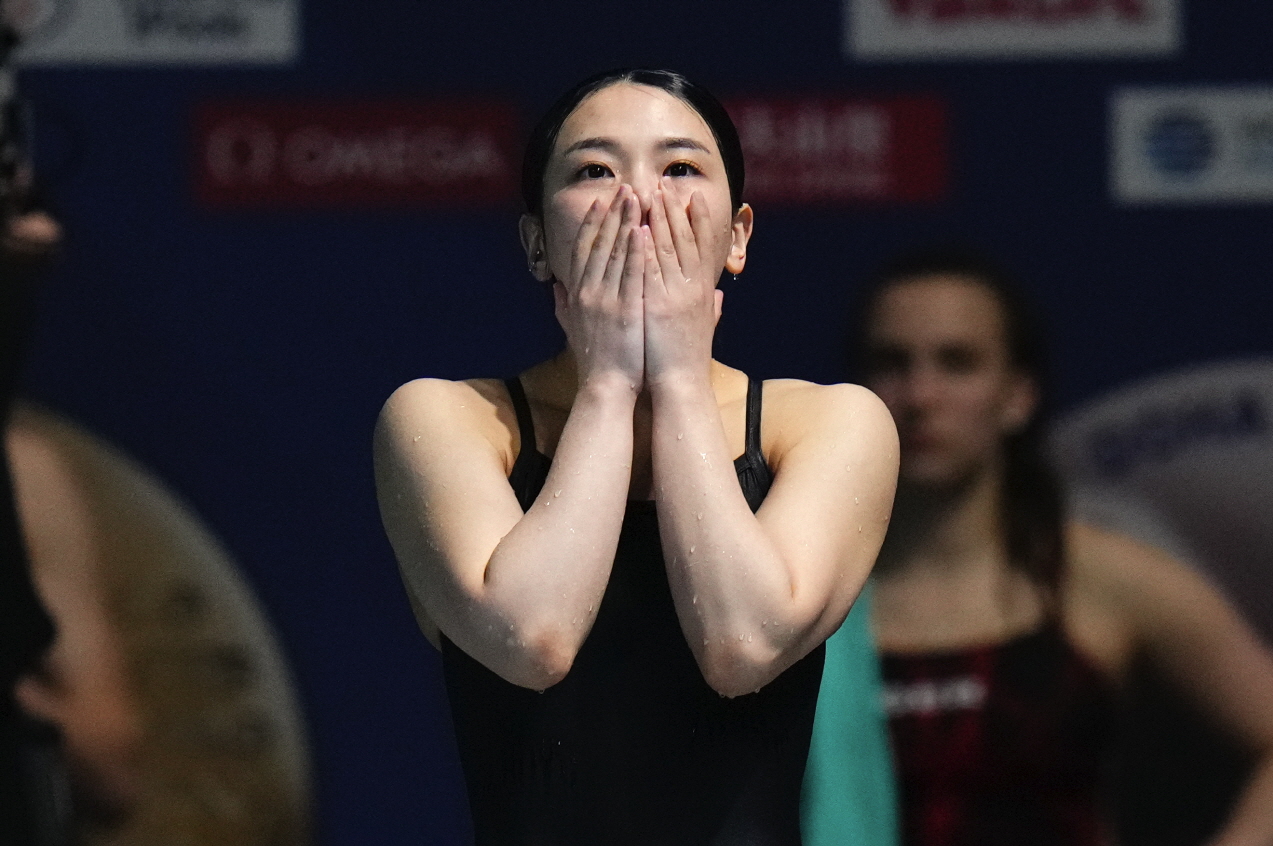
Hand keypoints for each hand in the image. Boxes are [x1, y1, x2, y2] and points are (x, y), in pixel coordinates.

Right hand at [554, 184, 644, 390]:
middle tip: (624, 187)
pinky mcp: (624, 311)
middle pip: (599, 243)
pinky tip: (642, 231)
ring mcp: (605, 301)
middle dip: (612, 212)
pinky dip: (634, 252)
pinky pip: (630, 276)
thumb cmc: (594, 362)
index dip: (591, 223)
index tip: (600, 201)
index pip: (583, 250)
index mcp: (578, 295)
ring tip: (636, 197)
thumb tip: (557, 290)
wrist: (605, 389)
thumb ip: (564, 306)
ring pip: (614, 253)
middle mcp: (588, 292)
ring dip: (624, 222)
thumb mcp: (572, 330)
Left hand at [641, 183, 722, 387]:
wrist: (682, 385)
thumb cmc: (689, 359)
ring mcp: (677, 296)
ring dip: (661, 219)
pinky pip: (652, 272)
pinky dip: (647, 250)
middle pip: (687, 240)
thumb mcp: (705, 327)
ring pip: (670, 249)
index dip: (699, 220)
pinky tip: (641, 229)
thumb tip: (720, 296)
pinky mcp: (659, 307)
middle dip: (676, 210)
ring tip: (653, 193)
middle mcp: (693, 289)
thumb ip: (712, 309)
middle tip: (667, 183)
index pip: (703, 247)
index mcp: (702, 291)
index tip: (693, 196)